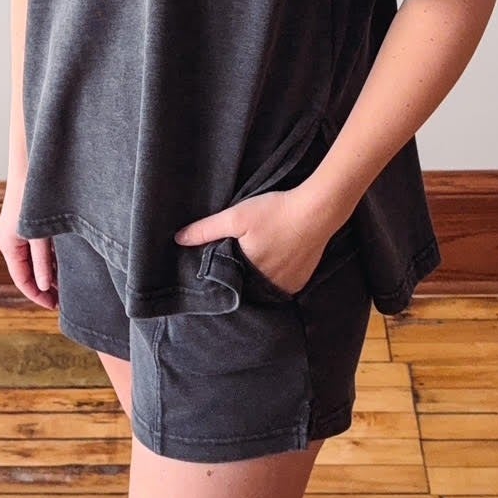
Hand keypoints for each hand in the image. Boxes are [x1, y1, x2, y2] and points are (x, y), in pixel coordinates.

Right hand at [0, 180, 57, 309]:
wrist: (33, 164)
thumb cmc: (33, 196)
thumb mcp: (40, 234)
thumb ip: (42, 261)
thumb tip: (44, 286)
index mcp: (8, 244)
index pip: (21, 279)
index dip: (37, 295)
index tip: (54, 306)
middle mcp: (10, 240)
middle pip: (27, 271)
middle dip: (44, 286)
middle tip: (64, 300)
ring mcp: (19, 231)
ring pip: (34, 260)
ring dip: (49, 272)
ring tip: (67, 285)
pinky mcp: (28, 223)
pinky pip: (38, 247)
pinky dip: (50, 257)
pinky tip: (65, 263)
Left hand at [173, 185, 333, 297]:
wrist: (318, 210)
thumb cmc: (276, 212)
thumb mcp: (236, 216)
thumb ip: (206, 229)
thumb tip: (178, 239)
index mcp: (250, 275)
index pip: (230, 283)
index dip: (223, 275)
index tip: (218, 266)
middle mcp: (269, 287)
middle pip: (248, 285)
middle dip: (241, 276)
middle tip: (237, 259)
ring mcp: (289, 285)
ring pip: (265, 286)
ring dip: (259, 276)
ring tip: (257, 257)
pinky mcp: (303, 279)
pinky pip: (283, 283)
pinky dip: (277, 274)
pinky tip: (276, 258)